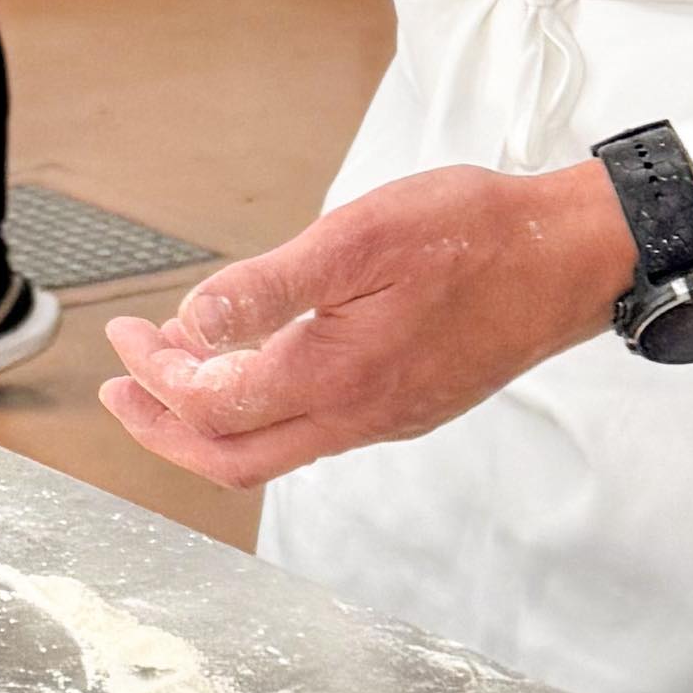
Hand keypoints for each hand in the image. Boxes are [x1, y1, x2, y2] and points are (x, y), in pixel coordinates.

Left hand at [99, 157, 636, 485]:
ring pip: (274, 451)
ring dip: (210, 420)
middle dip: (162, 428)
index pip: (212, 406)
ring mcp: (385, 419)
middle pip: (232, 458)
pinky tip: (255, 367)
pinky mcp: (408, 406)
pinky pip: (314, 433)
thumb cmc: (476, 234)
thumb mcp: (358, 237)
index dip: (156, 377)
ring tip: (173, 374)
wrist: (571, 258)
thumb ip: (270, 285)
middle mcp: (358, 416)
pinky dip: (261, 411)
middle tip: (121, 389)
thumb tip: (194, 324)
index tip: (128, 335)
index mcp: (336, 377)